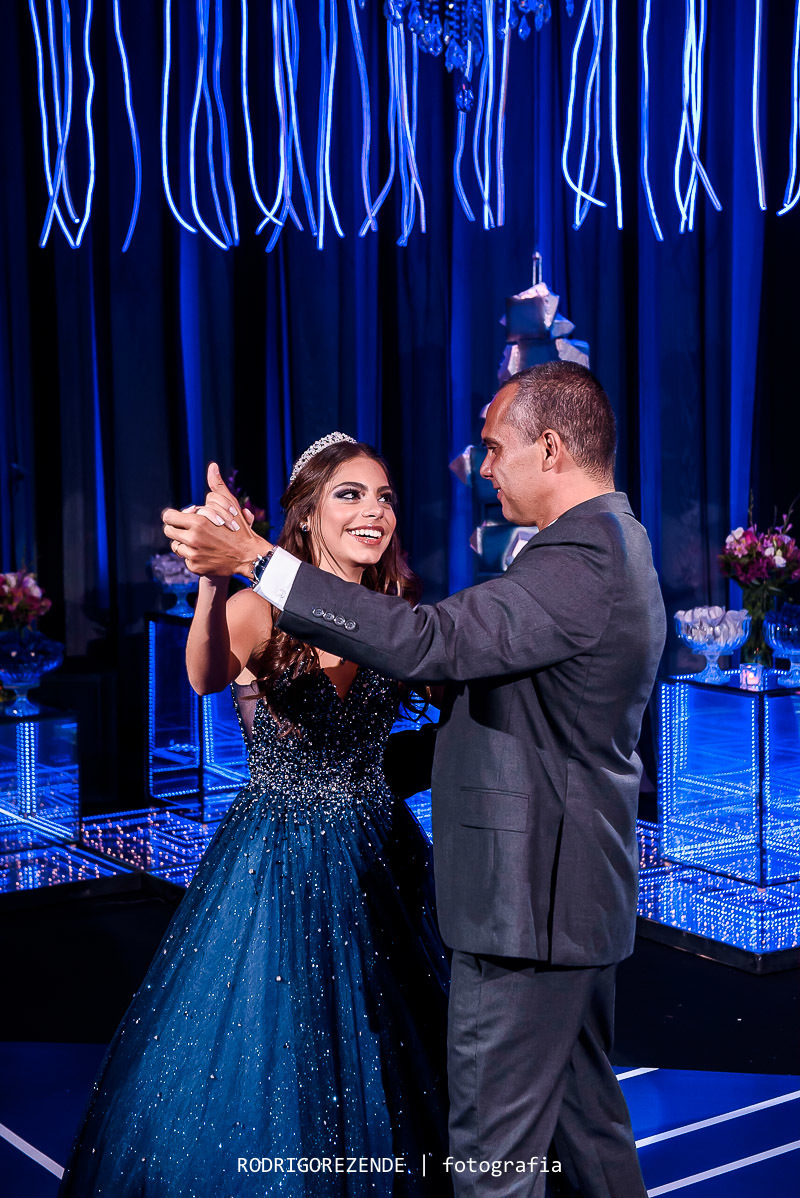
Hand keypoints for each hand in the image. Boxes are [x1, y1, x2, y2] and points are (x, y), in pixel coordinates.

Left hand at [162, 462, 273, 577]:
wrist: (249, 556)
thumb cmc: (239, 528)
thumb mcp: (229, 505)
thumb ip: (217, 486)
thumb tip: (212, 466)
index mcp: (197, 522)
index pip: (168, 517)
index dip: (174, 516)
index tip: (183, 517)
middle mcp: (193, 539)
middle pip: (168, 531)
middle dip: (176, 528)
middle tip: (188, 529)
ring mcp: (193, 555)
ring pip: (176, 546)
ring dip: (184, 542)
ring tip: (198, 540)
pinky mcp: (195, 567)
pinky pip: (185, 559)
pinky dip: (193, 556)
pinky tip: (205, 552)